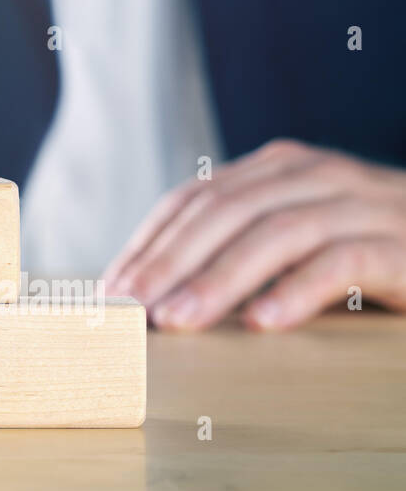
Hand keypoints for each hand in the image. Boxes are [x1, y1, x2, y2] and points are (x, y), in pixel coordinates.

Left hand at [103, 139, 405, 330]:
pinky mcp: (399, 243)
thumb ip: (237, 245)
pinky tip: (263, 322)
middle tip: (130, 308)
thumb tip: (156, 290)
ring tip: (178, 320)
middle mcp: (312, 175)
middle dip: (169, 262)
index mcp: (276, 169)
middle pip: (223, 213)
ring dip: (219, 280)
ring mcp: (358, 204)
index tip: (112, 287)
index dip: (148, 242)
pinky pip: (340, 262)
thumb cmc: (366, 245)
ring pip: (273, 234)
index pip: (193, 199)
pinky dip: (297, 290)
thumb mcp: (294, 235)